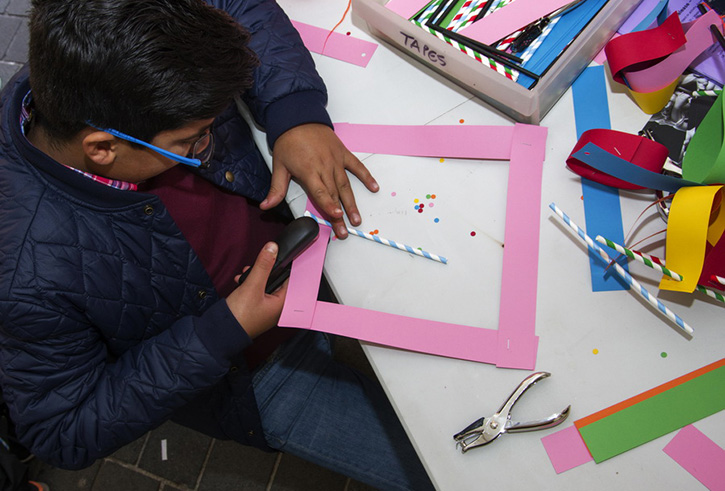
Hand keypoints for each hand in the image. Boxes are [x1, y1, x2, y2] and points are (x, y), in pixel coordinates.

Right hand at [226, 242, 287, 338]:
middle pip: (277, 280)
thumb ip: (263, 266)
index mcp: (283, 303)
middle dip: (265, 271)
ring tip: (245, 274)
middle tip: (255, 266)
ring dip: (255, 277)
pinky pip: (257, 291)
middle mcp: (277, 307)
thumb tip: (272, 248)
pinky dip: (249, 285)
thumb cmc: (240, 316)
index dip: (284, 265)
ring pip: (265, 285)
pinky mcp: (256, 308)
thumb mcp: (252, 286)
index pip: (291, 278)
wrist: (221, 332)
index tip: (278, 254)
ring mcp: (266, 308)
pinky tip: (240, 282)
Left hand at [262, 123, 378, 238]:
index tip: (337, 216)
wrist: (298, 118)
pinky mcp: (343, 153)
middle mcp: (325, 167)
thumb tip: (266, 206)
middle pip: (334, 195)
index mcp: (309, 171)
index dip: (329, 205)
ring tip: (357, 219)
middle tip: (344, 232)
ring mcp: (336, 160)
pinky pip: (357, 167)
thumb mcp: (279, 166)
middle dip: (340, 215)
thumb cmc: (288, 142)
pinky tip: (374, 187)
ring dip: (352, 204)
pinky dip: (366, 177)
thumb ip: (276, 189)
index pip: (320, 192)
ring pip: (346, 186)